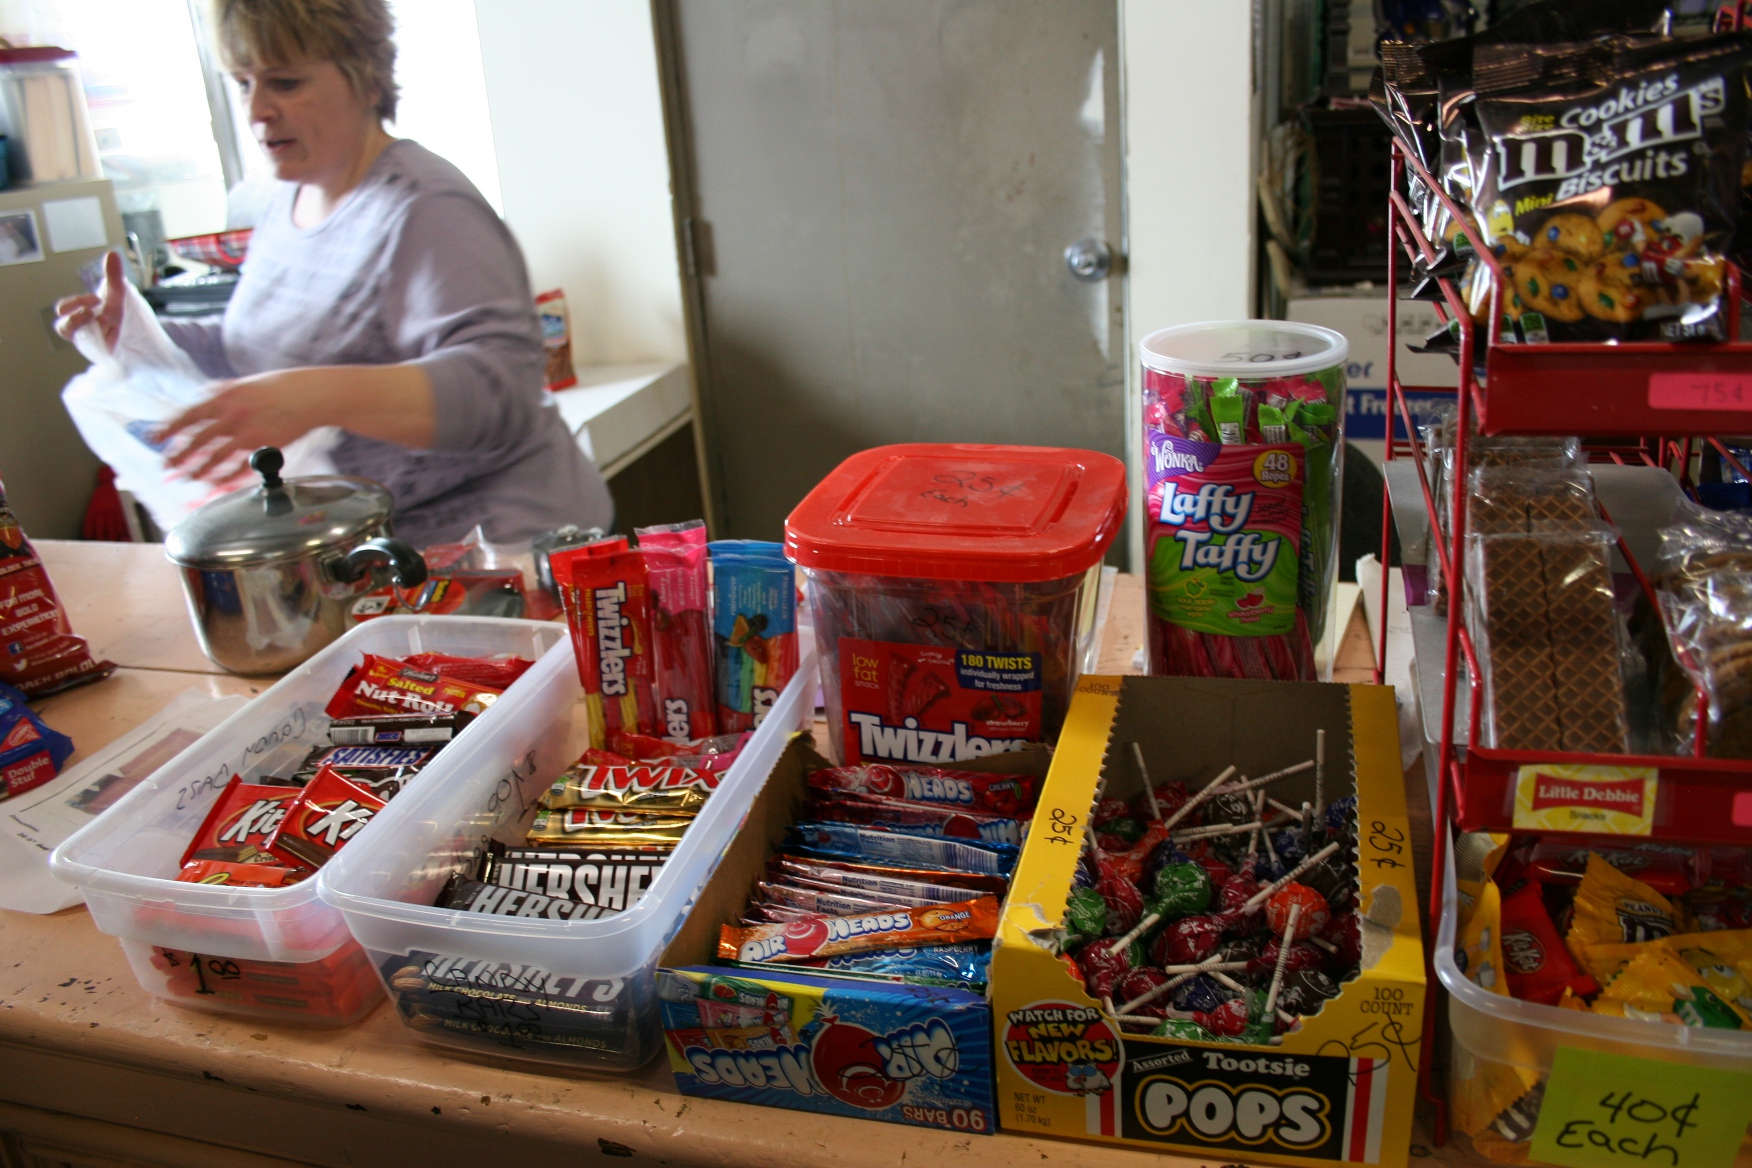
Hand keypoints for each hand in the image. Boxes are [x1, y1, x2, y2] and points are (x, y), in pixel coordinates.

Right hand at [54, 250, 126, 347]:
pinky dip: (104, 345)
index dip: (74, 304)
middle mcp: (81, 330)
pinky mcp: (103, 354)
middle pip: (64, 328)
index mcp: (79, 314)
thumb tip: (111, 253)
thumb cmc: (121, 314)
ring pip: (79, 342)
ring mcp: (92, 343)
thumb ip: (113, 276)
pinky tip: (115, 339)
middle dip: (75, 320)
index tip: (96, 299)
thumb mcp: (118, 294)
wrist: (140, 336)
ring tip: (101, 324)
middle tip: (92, 312)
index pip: (64, 310)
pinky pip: (97, 352)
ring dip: (89, 334)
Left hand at [158, 369, 340, 482]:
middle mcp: (232, 415)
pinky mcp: (264, 446)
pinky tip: (217, 483)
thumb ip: (223, 394)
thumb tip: (203, 400)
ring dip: (200, 470)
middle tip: (167, 467)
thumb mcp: (245, 384)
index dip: (169, 428)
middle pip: (197, 440)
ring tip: (189, 478)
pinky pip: (239, 467)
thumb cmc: (281, 388)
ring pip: (216, 457)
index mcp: (225, 397)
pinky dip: (226, 477)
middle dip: (179, 456)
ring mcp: (248, 432)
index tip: (154, 439)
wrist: (312, 394)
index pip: (188, 415)